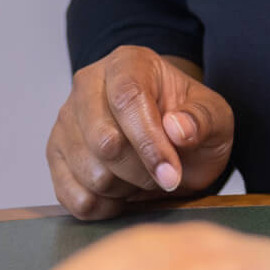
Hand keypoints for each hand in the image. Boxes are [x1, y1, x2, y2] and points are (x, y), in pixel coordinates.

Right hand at [46, 46, 234, 219]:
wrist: (170, 138)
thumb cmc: (190, 122)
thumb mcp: (215, 117)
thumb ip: (202, 119)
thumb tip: (177, 129)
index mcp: (128, 63)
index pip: (128, 98)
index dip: (149, 142)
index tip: (171, 174)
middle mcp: (88, 84)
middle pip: (103, 140)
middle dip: (140, 170)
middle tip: (165, 175)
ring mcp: (66, 120)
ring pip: (88, 171)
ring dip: (123, 188)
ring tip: (143, 177)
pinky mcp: (55, 155)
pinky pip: (71, 195)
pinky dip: (102, 205)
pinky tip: (121, 195)